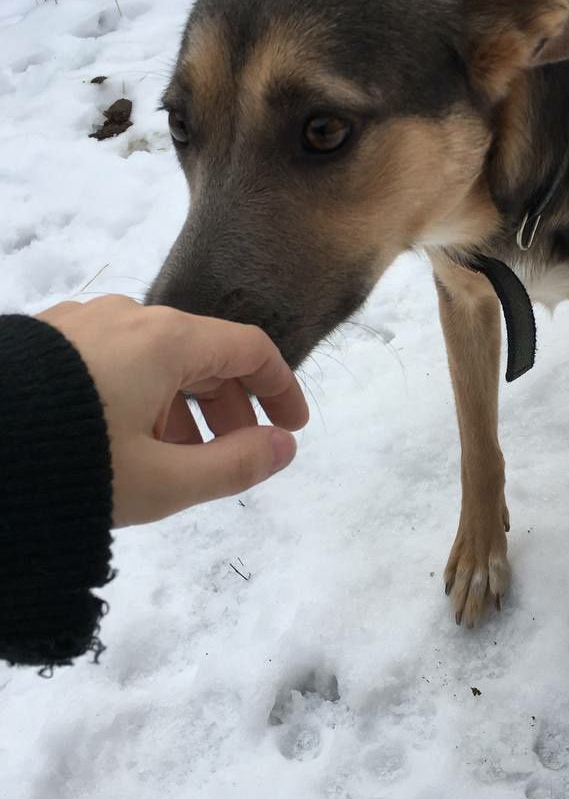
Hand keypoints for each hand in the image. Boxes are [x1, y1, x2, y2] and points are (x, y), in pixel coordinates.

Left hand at [39, 296, 308, 525]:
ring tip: (175, 460)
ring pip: (156, 358)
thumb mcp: (162, 481)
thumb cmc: (72, 464)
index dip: (280, 387)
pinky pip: (114, 359)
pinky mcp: (46, 339)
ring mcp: (83, 322)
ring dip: (182, 406)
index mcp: (167, 340)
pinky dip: (139, 394)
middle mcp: (128, 316)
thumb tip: (284, 447)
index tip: (292, 427)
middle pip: (203, 353)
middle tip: (236, 457)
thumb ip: (234, 465)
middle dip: (230, 407)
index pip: (248, 348)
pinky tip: (122, 438)